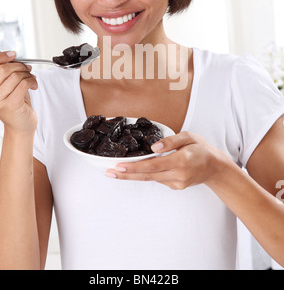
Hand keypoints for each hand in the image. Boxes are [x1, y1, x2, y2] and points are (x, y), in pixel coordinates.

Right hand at [0, 43, 37, 133]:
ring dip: (28, 74)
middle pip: (3, 68)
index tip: (13, 55)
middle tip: (27, 68)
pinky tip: (33, 85)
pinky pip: (23, 84)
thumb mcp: (3, 81)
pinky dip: (32, 81)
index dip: (0, 55)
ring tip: (31, 78)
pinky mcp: (10, 104)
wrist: (19, 124)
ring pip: (15, 76)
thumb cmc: (12, 101)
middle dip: (19, 66)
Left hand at [106, 131, 226, 189]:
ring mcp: (176, 183)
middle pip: (147, 175)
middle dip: (126, 174)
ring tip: (115, 172)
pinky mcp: (176, 186)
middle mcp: (178, 175)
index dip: (135, 166)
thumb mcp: (189, 137)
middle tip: (109, 172)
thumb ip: (171, 141)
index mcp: (181, 161)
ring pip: (150, 179)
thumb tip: (153, 147)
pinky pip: (157, 179)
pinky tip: (134, 170)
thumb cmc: (202, 149)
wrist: (215, 167)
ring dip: (132, 175)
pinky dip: (145, 174)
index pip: (153, 165)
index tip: (119, 166)